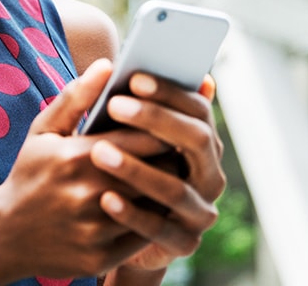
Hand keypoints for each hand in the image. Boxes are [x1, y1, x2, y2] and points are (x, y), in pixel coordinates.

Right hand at [0, 60, 176, 280]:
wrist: (5, 235)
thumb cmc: (30, 174)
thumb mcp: (43, 131)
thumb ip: (76, 96)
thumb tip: (108, 64)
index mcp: (76, 157)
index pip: (142, 138)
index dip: (162, 129)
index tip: (168, 122)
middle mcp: (88, 194)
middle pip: (156, 171)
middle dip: (170, 158)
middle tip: (177, 148)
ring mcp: (95, 229)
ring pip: (154, 205)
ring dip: (165, 190)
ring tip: (167, 176)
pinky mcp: (101, 258)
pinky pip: (143, 235)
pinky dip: (152, 220)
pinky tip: (149, 207)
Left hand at [88, 74, 225, 272]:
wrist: (107, 230)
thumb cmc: (112, 168)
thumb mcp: (113, 136)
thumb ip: (121, 105)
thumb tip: (113, 64)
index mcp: (200, 142)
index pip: (198, 109)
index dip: (169, 92)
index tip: (134, 77)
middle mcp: (209, 174)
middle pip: (196, 140)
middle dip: (156, 120)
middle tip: (115, 105)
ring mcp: (199, 211)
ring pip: (177, 188)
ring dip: (137, 168)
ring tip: (99, 151)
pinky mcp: (184, 243)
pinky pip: (160, 229)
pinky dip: (132, 213)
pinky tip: (105, 198)